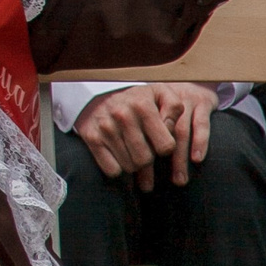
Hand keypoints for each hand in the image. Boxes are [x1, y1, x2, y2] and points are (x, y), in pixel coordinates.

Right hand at [75, 82, 217, 190]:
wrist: (98, 96)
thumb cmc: (136, 100)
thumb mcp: (160, 95)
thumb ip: (174, 108)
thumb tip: (172, 127)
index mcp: (143, 105)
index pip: (166, 147)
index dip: (165, 148)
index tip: (159, 141)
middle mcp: (122, 116)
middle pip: (146, 160)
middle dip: (148, 159)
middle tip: (144, 149)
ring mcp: (105, 127)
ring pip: (129, 167)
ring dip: (133, 164)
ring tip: (131, 152)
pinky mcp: (91, 137)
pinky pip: (112, 170)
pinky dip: (117, 169)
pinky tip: (118, 157)